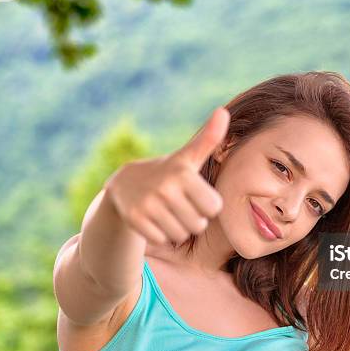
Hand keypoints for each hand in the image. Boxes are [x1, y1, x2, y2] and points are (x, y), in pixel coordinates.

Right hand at [104, 107, 229, 245]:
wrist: (125, 182)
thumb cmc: (168, 172)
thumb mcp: (188, 156)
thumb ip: (209, 138)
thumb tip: (223, 110)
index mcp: (183, 173)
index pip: (214, 208)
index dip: (207, 205)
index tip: (194, 194)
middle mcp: (165, 188)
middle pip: (198, 224)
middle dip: (193, 219)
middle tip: (179, 204)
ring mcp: (148, 204)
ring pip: (181, 235)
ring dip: (177, 228)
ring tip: (167, 212)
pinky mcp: (135, 219)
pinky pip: (162, 240)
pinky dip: (161, 235)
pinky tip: (154, 219)